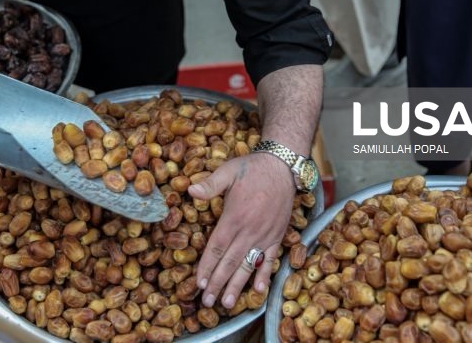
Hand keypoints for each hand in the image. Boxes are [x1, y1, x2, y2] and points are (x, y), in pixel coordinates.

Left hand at [188, 152, 294, 308]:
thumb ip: (209, 184)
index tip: (198, 283)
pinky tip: (257, 290)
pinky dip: (264, 275)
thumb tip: (189, 190)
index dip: (207, 267)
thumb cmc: (251, 169)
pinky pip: (270, 259)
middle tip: (207, 302)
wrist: (282, 167)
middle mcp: (249, 231)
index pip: (217, 248)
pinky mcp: (277, 236)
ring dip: (237, 286)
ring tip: (227, 303)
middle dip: (217, 283)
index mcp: (234, 217)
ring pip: (248, 265)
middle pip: (230, 262)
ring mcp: (265, 235)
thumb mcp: (228, 171)